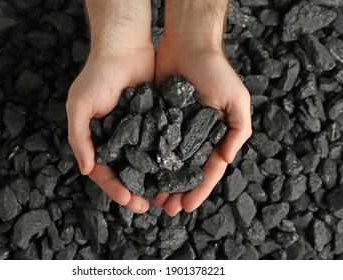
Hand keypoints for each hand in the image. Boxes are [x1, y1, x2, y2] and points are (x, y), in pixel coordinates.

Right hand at [67, 0, 153, 212]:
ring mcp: (137, 132)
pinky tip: (173, 173)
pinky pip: (159, 146)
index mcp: (97, 139)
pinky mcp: (154, 122)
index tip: (128, 200)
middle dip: (134, 191)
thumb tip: (86, 170)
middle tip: (146, 206)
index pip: (104, 171)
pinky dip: (164, 161)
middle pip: (125, 173)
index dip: (114, 188)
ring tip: (161, 196)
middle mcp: (117, 139)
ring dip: (151, 181)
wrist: (124, 48)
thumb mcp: (80, 105)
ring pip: (144, 164)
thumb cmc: (98, 76)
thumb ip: (80, 137)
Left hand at [153, 39, 251, 215]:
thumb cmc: (216, 71)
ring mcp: (173, 129)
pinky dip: (145, 160)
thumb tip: (226, 160)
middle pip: (183, 172)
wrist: (188, 44)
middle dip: (176, 192)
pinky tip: (138, 174)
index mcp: (213, 136)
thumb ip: (238, 130)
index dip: (198, 190)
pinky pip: (149, 143)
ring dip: (159, 182)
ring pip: (164, 162)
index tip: (186, 207)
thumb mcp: (236, 100)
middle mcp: (192, 136)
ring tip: (151, 199)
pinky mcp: (155, 118)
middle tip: (165, 209)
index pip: (206, 170)